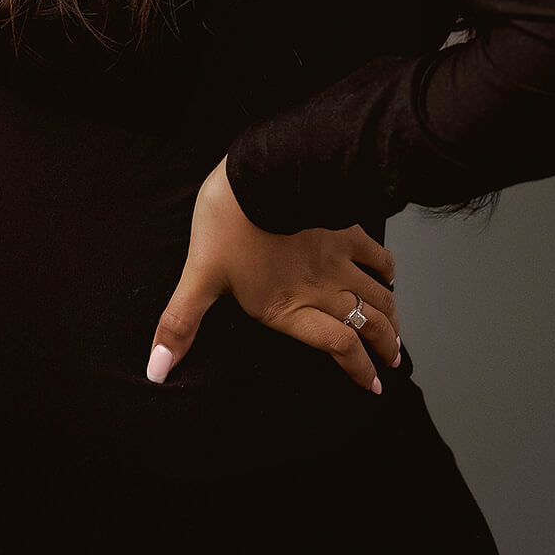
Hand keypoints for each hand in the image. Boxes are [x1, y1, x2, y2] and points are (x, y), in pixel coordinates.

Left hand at [145, 157, 400, 392]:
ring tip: (397, 332)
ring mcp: (336, 258)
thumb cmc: (229, 222)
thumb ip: (181, 323)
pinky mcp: (343, 228)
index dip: (360, 369)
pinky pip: (375, 252)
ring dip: (392, 315)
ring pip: (378, 294)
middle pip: (366, 323)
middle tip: (393, 360)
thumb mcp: (199, 275)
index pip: (338, 346)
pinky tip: (389, 275)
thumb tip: (157, 368)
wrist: (260, 170)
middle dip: (385, 344)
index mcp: (289, 306)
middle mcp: (321, 287)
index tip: (374, 384)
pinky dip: (386, 268)